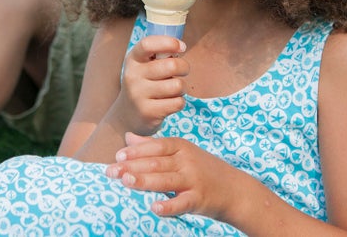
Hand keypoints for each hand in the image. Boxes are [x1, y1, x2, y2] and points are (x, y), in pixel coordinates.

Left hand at [106, 133, 233, 218]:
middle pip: (156, 163)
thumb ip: (153, 145)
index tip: (117, 155)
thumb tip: (128, 138)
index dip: (136, 151)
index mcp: (180, 146)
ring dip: (145, 181)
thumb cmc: (202, 169)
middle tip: (111, 171)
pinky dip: (169, 206)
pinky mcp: (200, 198)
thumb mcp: (181, 152)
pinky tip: (155, 208)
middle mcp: (186, 160)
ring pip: (165, 180)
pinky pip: (182, 203)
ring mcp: (193, 179)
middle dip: (132, 167)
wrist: (235, 189)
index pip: (155, 146)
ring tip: (126, 182)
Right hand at [111, 35, 188, 135]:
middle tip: (183, 71)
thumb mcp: (144, 66)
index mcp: (133, 59)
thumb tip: (181, 47)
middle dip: (184, 67)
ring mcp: (138, 95)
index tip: (182, 46)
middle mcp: (133, 76)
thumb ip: (159, 56)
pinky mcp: (148, 112)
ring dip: (182, 87)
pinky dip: (179, 102)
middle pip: (171, 65)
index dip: (168, 43)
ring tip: (174, 89)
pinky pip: (178, 102)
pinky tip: (170, 102)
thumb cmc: (144, 84)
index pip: (148, 44)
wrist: (127, 115)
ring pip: (177, 85)